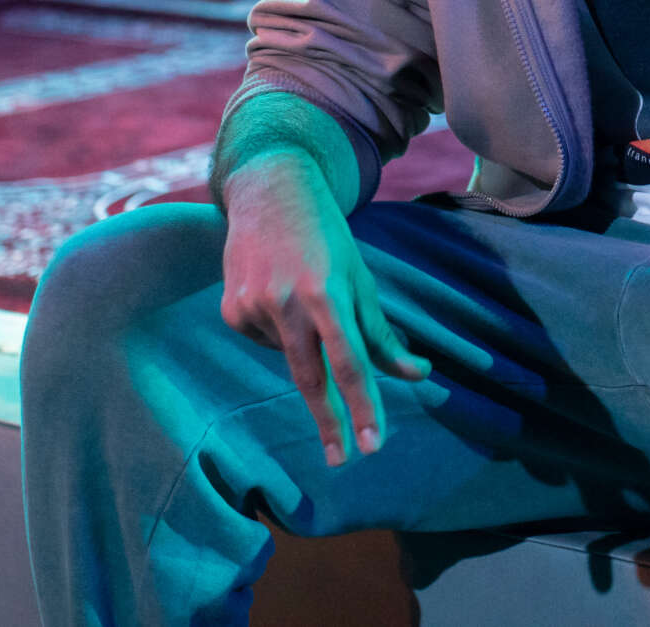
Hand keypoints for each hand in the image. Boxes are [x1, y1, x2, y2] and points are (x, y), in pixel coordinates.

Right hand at [219, 152, 431, 466]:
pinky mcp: (230, 310)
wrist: (271, 190)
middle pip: (311, 378)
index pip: (350, 363)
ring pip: (289, 357)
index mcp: (327, 292)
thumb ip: (383, 332)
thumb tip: (418, 375)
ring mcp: (253, 306)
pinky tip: (277, 294)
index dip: (364, 406)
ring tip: (303, 296)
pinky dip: (278, 331)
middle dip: (330, 422)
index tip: (373, 445)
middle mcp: (286, 302)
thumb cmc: (327, 238)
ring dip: (304, 345)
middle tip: (343, 459)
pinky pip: (264, 341)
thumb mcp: (361, 278)